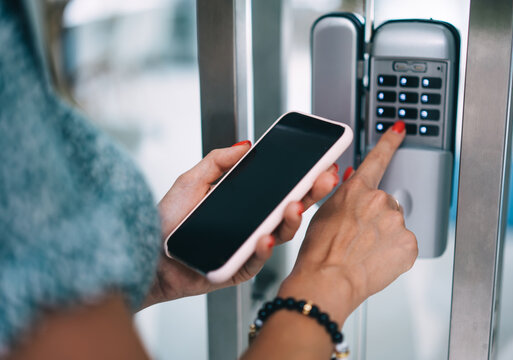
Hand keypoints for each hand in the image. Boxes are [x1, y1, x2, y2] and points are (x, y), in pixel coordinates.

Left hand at [142, 141, 339, 307]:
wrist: (146, 253)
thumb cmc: (168, 220)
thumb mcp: (192, 181)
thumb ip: (218, 161)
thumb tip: (245, 144)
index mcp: (246, 204)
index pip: (281, 189)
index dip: (302, 177)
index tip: (320, 162)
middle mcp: (252, 225)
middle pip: (289, 209)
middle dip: (311, 193)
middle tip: (325, 178)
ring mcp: (247, 248)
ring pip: (279, 235)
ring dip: (292, 220)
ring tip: (296, 205)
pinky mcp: (237, 270)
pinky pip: (255, 261)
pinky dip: (263, 250)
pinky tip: (265, 237)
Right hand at [278, 122, 417, 325]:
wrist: (328, 281)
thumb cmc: (319, 253)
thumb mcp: (324, 213)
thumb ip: (346, 195)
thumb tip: (357, 179)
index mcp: (356, 190)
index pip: (377, 158)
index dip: (389, 142)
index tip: (399, 130)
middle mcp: (379, 201)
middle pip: (387, 203)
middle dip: (377, 218)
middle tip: (359, 238)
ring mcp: (396, 222)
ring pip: (396, 225)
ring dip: (385, 236)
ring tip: (364, 252)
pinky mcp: (408, 244)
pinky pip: (405, 245)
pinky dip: (394, 253)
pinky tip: (376, 261)